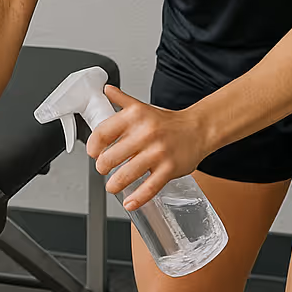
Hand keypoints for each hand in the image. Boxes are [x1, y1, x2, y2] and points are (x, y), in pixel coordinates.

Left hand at [86, 85, 211, 210]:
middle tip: (103, 170)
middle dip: (102, 168)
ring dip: (114, 185)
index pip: (102, 133)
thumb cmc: (167, 122)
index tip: (93, 153)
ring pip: (127, 174)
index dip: (93, 147)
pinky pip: (149, 188)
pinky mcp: (169, 169)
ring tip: (112, 186)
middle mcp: (144, 133)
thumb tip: (106, 89)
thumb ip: (122, 100)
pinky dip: (137, 198)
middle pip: (110, 157)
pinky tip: (129, 202)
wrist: (198, 129)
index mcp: (134, 117)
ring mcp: (157, 153)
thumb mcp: (141, 107)